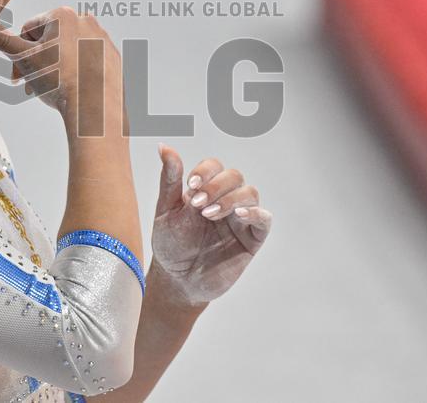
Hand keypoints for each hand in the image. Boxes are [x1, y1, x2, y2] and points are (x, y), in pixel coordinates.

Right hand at [0, 6, 122, 119]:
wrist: (95, 106)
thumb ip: (1, 40)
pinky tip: (74, 89)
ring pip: (69, 51)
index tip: (17, 76)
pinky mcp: (113, 56)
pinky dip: (78, 72)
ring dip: (56, 67)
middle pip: (50, 40)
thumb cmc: (59, 81)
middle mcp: (85, 21)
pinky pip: (88, 61)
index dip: (18, 54)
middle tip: (31, 86)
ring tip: (53, 89)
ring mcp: (102, 38)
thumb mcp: (24, 59)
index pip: (28, 30)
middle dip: (37, 63)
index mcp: (62, 15)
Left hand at [150, 143, 270, 305]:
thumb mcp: (166, 210)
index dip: (205, 171)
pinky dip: (255, 212)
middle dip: (216, 185)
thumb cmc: (171, 244)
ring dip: (231, 198)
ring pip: (250, 193)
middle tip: (198, 204)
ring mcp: (240, 218)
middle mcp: (226, 199)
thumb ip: (169, 179)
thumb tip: (162, 146)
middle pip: (234, 176)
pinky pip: (264, 218)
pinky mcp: (252, 238)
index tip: (191, 186)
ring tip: (210, 214)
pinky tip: (238, 215)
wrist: (177, 280)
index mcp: (206, 189)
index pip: (214, 166)